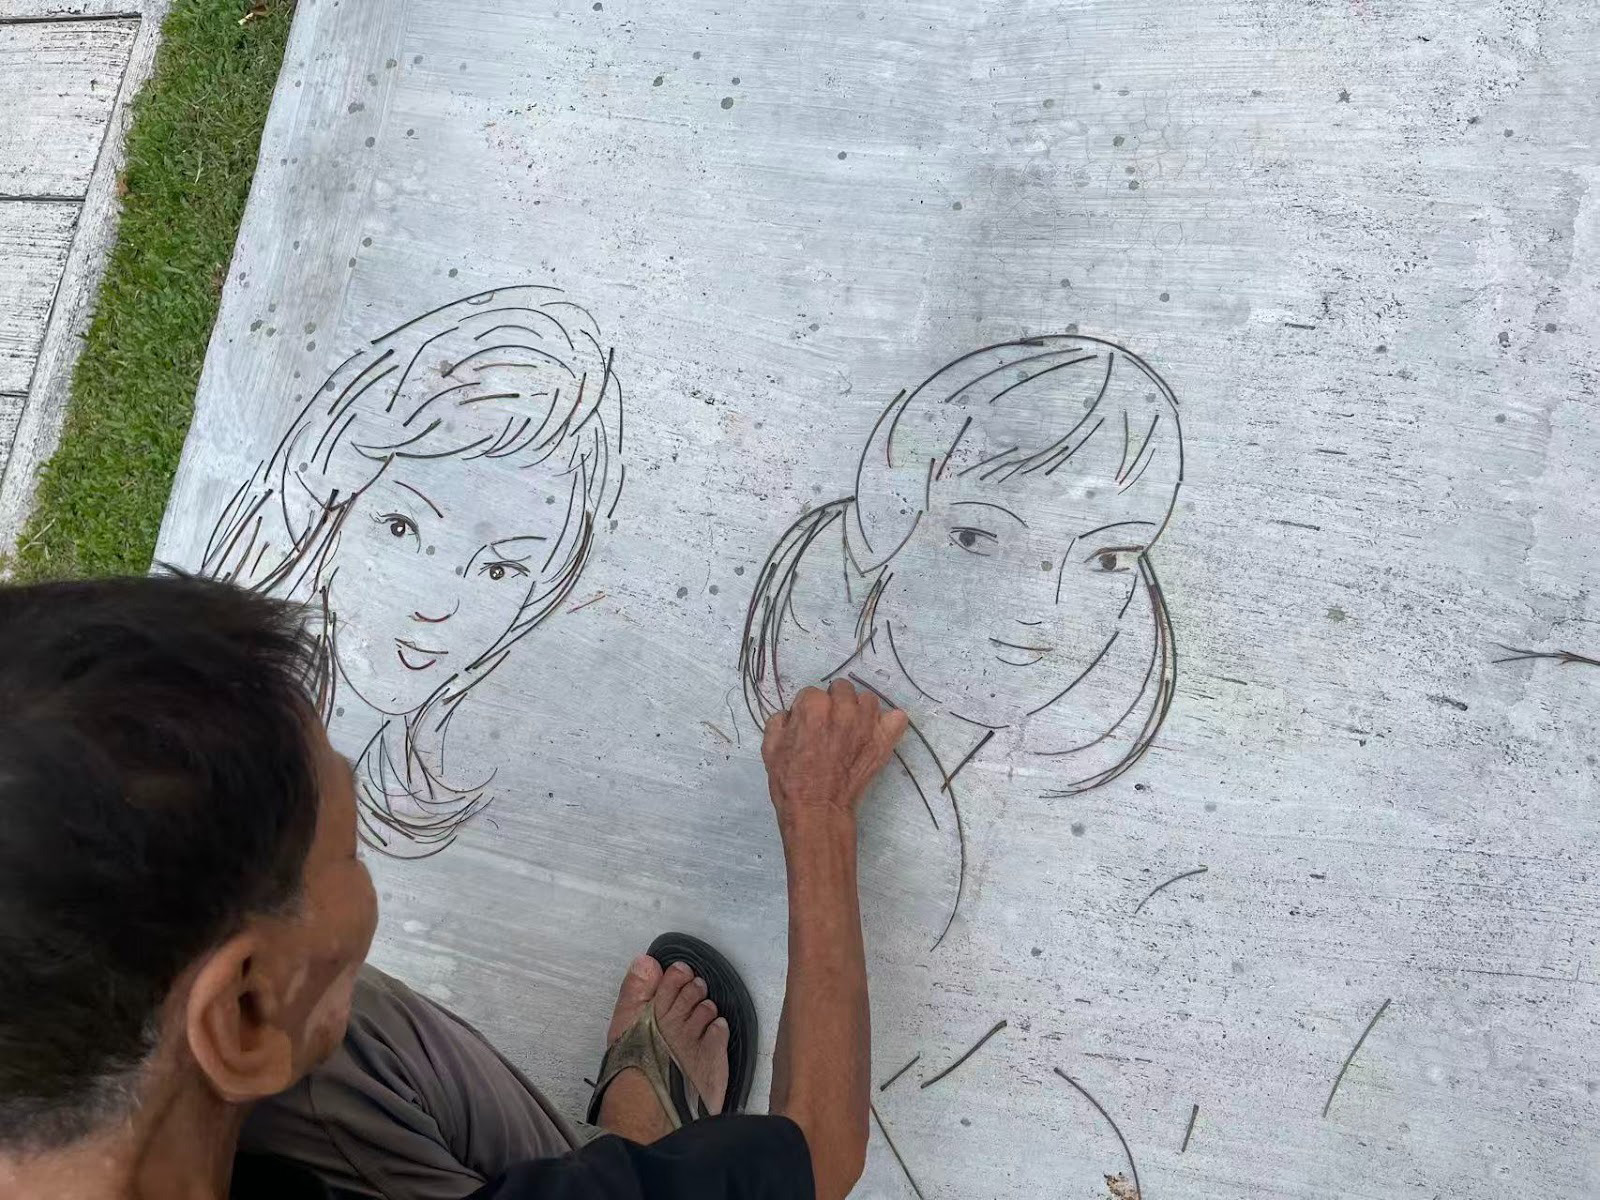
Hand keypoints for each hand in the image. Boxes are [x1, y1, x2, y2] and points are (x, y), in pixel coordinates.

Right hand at [761, 680, 908, 832]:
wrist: (817, 808)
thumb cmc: (791, 780)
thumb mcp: (770, 746)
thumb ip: (780, 720)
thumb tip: (792, 714)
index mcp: (814, 707)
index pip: (812, 692)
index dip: (806, 709)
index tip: (807, 724)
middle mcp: (843, 710)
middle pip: (842, 689)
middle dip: (833, 703)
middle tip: (828, 725)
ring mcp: (867, 724)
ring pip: (868, 700)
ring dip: (858, 710)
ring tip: (851, 729)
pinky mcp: (883, 741)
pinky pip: (897, 718)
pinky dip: (888, 723)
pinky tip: (875, 732)